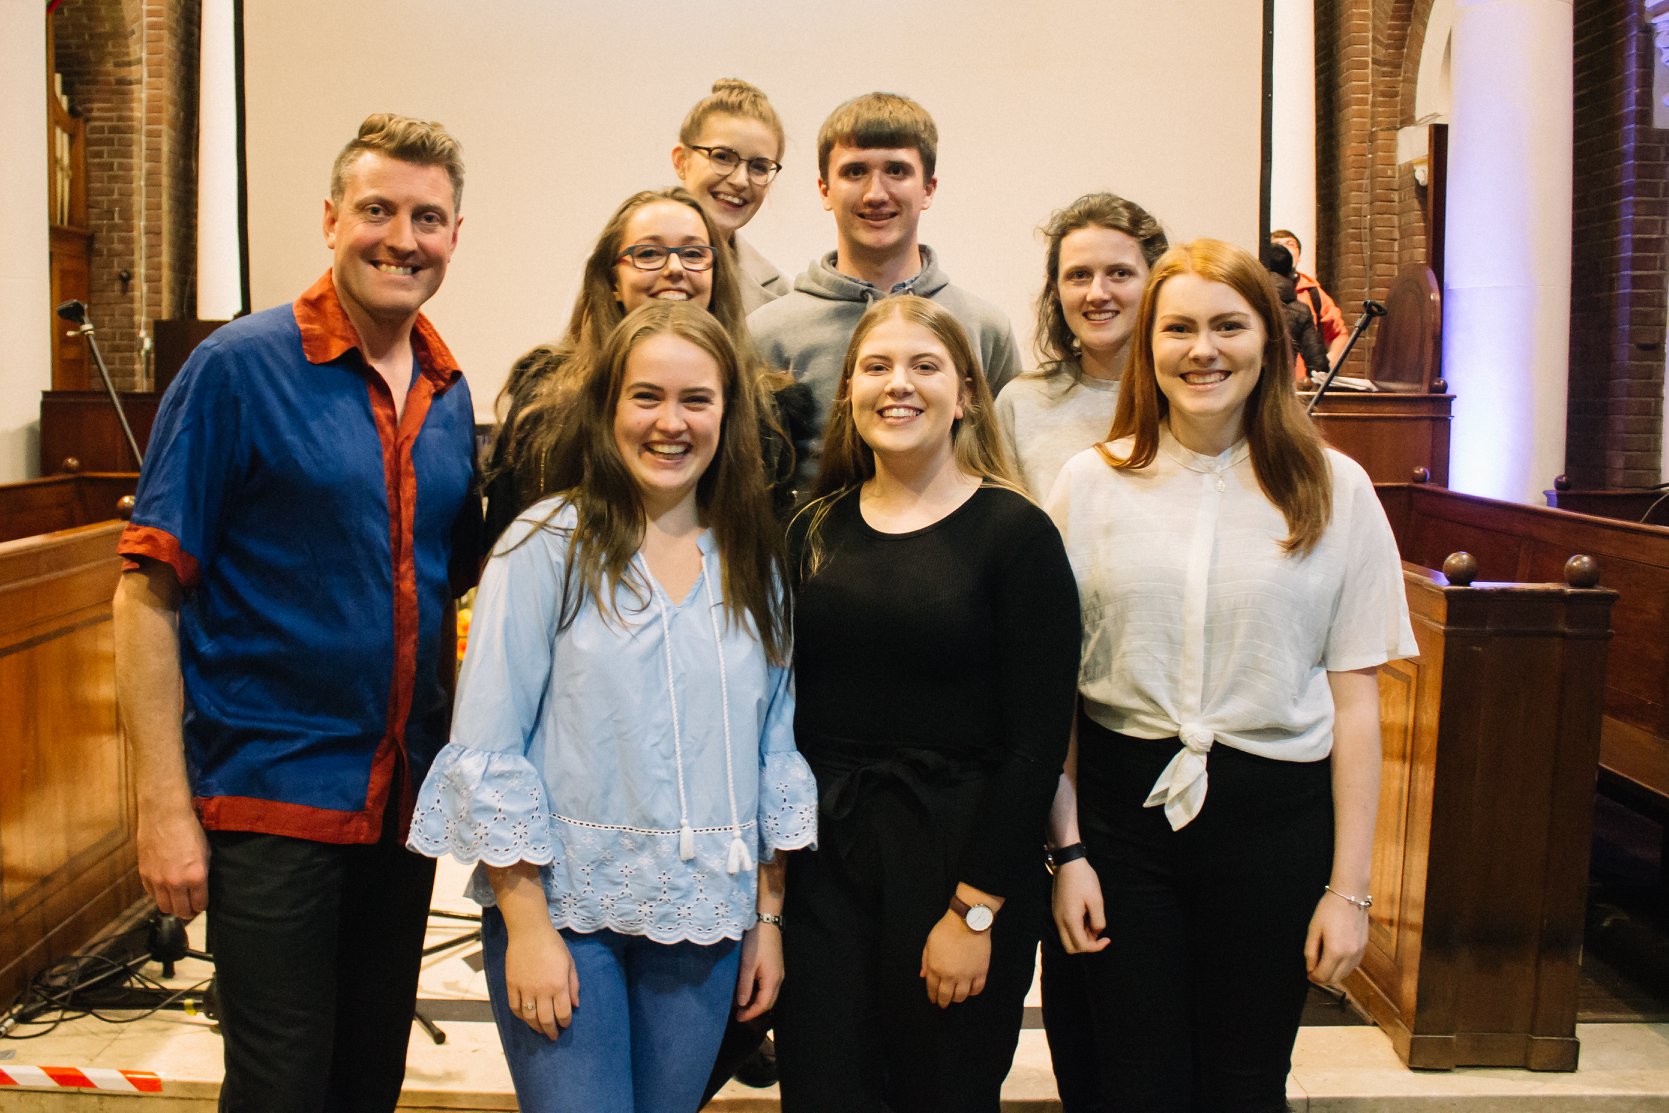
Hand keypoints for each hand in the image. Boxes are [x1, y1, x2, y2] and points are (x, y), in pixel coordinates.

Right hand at [137, 806, 210, 920]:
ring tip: (177, 901)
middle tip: (190, 908)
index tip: (201, 904)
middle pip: (181, 912)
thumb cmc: (190, 830)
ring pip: (164, 907)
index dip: (201, 906)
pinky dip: (158, 894)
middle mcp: (176, 882)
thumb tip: (201, 888)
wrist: (165, 815)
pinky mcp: (144, 874)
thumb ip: (203, 873)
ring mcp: (158, 880)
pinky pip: (151, 894)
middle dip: (187, 912)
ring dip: (172, 906)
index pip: (199, 905)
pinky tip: (164, 888)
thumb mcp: (206, 852)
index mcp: (196, 876)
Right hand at [503, 921, 580, 1038]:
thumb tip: (575, 1005)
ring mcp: (525, 989)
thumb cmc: (553, 945)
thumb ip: (573, 985)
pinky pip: (515, 1008)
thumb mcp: (569, 962)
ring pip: (529, 1017)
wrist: (529, 932)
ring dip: (536, 1027)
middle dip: (551, 1031)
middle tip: (553, 1036)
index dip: (565, 1022)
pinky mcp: (512, 985)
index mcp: (558, 985)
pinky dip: (521, 1016)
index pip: (562, 1013)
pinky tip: (526, 1018)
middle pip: (546, 1020)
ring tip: (540, 1030)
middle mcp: (542, 990)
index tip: (565, 1024)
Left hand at [735, 920, 783, 1021]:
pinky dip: (760, 993)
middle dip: (755, 1011)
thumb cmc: (757, 942)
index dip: (751, 1014)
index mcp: (773, 980)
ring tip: (743, 1005)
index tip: (738, 1018)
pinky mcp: (776, 967)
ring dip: (758, 1002)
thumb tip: (743, 1004)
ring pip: (770, 995)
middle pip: (769, 1002)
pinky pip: (769, 987)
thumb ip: (745, 986)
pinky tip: (750, 991)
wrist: (766, 922)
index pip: (763, 1005)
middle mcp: (779, 979)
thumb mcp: (747, 965)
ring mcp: (778, 972)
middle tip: (740, 1014)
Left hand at [919, 912, 991, 1007]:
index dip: (932, 996)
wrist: (968, 922)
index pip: (932, 988)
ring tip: (956, 997)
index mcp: (935, 968)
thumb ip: (925, 961)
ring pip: (961, 996)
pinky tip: (969, 990)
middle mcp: (950, 975)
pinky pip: (977, 989)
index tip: (933, 1000)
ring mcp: (966, 975)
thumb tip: (923, 976)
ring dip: (957, 999)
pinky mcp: (980, 972)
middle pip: (946, 996)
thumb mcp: (929, 943)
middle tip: (943, 1004)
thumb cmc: (946, 929)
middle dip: (943, 1002)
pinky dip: (972, 993)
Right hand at [1051, 858, 1107, 953]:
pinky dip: (1076, 929)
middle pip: (1070, 947)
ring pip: (1067, 938)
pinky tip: (1086, 917)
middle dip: (1086, 946)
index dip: (1096, 947)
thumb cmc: (1084, 879)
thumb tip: (1097, 932)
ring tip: (1093, 922)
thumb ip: (1098, 920)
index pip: (1081, 945)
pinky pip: (1065, 928)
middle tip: (1098, 934)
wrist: (1068, 862)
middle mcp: (1060, 921)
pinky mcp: (1057, 910)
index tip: (1107, 939)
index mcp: (1070, 919)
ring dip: (1081, 937)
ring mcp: (1056, 916)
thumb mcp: (1096, 900)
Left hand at [1304, 891, 1369, 984]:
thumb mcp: (1313, 929)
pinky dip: (1344, 967)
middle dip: (1323, 978)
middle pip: (1335, 978)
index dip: (1313, 977)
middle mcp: (1350, 955)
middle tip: (1314, 970)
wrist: (1350, 895)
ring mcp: (1359, 952)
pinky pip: (1353, 966)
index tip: (1308, 973)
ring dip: (1334, 974)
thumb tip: (1310, 968)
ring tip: (1324, 964)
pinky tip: (1336, 959)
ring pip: (1346, 974)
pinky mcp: (1364, 948)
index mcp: (1335, 951)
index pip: (1323, 975)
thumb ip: (1310, 951)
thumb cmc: (1329, 909)